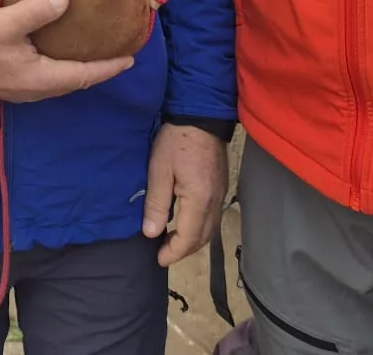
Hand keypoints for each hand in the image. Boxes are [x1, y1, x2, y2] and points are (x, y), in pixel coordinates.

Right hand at [0, 0, 133, 102]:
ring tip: (94, 49)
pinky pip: (49, 77)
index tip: (131, 58)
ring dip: (81, 68)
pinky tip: (62, 49)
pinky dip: (63, 66)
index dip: (109, 67)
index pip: (85, 75)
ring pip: (62, 80)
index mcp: (42, 78)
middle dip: (98, 68)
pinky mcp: (15, 82)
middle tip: (116, 51)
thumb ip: (36, 11)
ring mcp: (25, 89)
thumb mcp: (6, 22)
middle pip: (77, 81)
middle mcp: (38, 89)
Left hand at [142, 123, 227, 265]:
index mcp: (199, 200)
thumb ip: (156, 204)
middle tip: (164, 253)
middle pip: (202, 238)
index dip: (173, 253)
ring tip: (173, 242)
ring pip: (210, 229)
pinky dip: (200, 228)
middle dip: (183, 251)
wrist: (200, 114)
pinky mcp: (221, 186)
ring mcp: (221, 194)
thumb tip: (151, 233)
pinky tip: (187, 223)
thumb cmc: (176, 141)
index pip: (189, 238)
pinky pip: (213, 217)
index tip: (159, 259)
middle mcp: (215, 202)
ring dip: (193, 241)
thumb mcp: (159, 170)